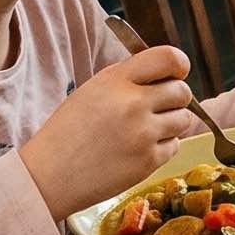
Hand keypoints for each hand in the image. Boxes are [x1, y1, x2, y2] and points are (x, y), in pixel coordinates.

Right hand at [22, 46, 199, 215]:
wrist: (49, 176)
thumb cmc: (69, 132)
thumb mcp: (92, 91)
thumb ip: (128, 79)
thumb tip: (168, 73)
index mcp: (116, 80)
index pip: (169, 58)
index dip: (178, 65)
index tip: (175, 74)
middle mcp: (133, 103)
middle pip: (182, 90)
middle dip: (175, 98)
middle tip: (156, 108)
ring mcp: (143, 134)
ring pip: (184, 119)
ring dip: (171, 123)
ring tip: (145, 130)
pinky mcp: (149, 161)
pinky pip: (175, 145)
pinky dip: (163, 147)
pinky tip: (138, 149)